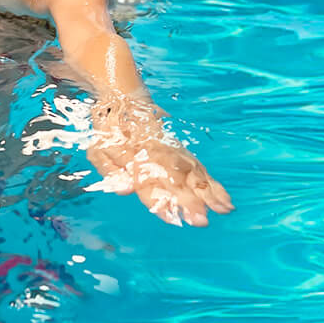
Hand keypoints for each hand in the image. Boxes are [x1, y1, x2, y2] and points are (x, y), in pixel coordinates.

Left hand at [86, 102, 233, 225]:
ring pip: (194, 172)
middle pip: (178, 179)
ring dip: (210, 193)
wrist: (124, 101)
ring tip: (225, 209)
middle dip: (190, 200)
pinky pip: (200, 169)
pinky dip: (214, 185)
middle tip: (201, 221)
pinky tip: (225, 200)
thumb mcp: (98, 150)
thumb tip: (125, 190)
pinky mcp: (182, 153)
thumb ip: (111, 170)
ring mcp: (174, 152)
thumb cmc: (109, 131)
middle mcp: (159, 154)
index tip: (172, 218)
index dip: (160, 200)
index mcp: (136, 155)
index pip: (149, 182)